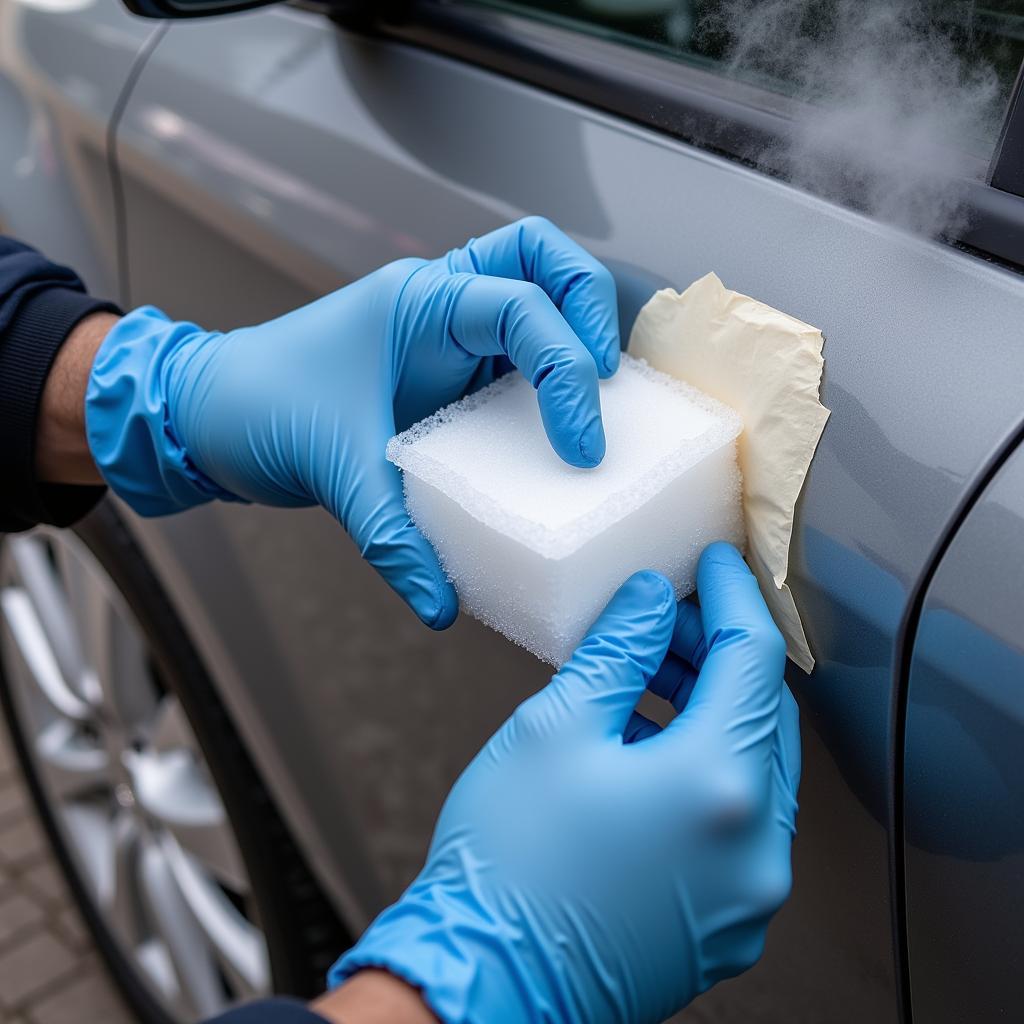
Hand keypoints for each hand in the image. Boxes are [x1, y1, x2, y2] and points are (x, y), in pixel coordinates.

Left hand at [85, 217, 618, 628]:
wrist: (209, 412)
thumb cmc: (258, 407)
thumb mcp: (334, 469)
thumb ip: (391, 538)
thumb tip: (441, 605)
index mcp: (416, 302)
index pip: (521, 305)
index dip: (568, 371)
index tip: (582, 447)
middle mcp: (438, 302)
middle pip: (543, 255)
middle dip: (590, 304)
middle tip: (609, 379)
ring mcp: (445, 331)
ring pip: (537, 287)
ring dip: (577, 329)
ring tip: (602, 395)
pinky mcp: (446, 368)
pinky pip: (516, 350)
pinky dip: (550, 373)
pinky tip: (558, 428)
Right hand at [330, 543, 800, 1023]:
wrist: (481, 983)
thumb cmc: (508, 868)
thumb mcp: (556, 726)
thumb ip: (619, 650)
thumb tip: (650, 603)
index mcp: (718, 785)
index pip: (751, 657)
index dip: (731, 596)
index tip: (712, 567)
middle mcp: (755, 846)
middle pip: (762, 712)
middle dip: (717, 653)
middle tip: (667, 620)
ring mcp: (748, 893)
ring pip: (754, 766)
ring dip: (712, 710)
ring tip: (649, 676)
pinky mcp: (726, 921)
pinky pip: (739, 819)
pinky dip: (708, 768)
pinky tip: (653, 744)